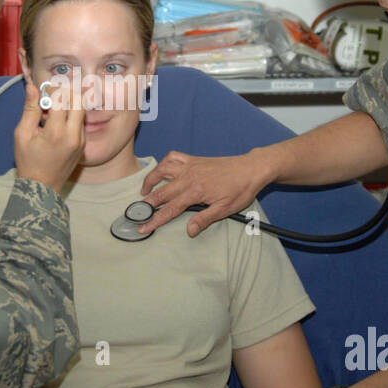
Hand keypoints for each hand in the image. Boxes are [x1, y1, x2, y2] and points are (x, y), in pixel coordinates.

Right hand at [14, 80, 84, 194]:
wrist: (42, 187)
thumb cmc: (28, 162)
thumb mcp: (22, 135)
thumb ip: (30, 110)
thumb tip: (33, 88)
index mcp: (57, 133)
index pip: (61, 99)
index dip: (51, 89)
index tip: (43, 88)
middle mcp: (74, 136)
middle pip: (78, 101)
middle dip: (65, 92)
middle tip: (52, 93)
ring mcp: (81, 141)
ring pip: (81, 110)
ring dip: (69, 103)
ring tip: (53, 107)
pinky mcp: (83, 144)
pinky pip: (80, 122)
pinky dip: (70, 115)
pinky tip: (57, 120)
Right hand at [136, 149, 271, 236]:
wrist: (251, 169)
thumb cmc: (240, 190)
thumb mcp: (225, 210)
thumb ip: (204, 219)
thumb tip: (188, 231)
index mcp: (196, 192)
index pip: (170, 209)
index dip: (155, 220)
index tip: (143, 227)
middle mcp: (189, 177)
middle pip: (161, 192)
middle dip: (147, 203)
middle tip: (137, 212)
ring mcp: (190, 166)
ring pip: (162, 170)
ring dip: (150, 180)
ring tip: (144, 190)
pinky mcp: (194, 159)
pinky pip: (173, 157)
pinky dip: (165, 162)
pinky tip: (162, 169)